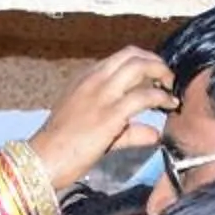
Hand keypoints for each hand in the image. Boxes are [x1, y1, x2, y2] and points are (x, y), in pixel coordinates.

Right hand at [26, 46, 173, 188]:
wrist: (43, 158)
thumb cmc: (63, 147)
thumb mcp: (93, 128)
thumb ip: (127, 130)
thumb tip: (154, 134)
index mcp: (85, 79)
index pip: (120, 58)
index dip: (143, 62)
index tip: (156, 76)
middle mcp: (93, 80)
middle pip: (132, 55)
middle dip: (156, 62)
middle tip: (168, 78)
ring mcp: (101, 94)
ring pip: (139, 67)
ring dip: (162, 73)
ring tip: (171, 89)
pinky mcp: (110, 113)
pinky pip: (144, 96)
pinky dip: (161, 98)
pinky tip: (169, 105)